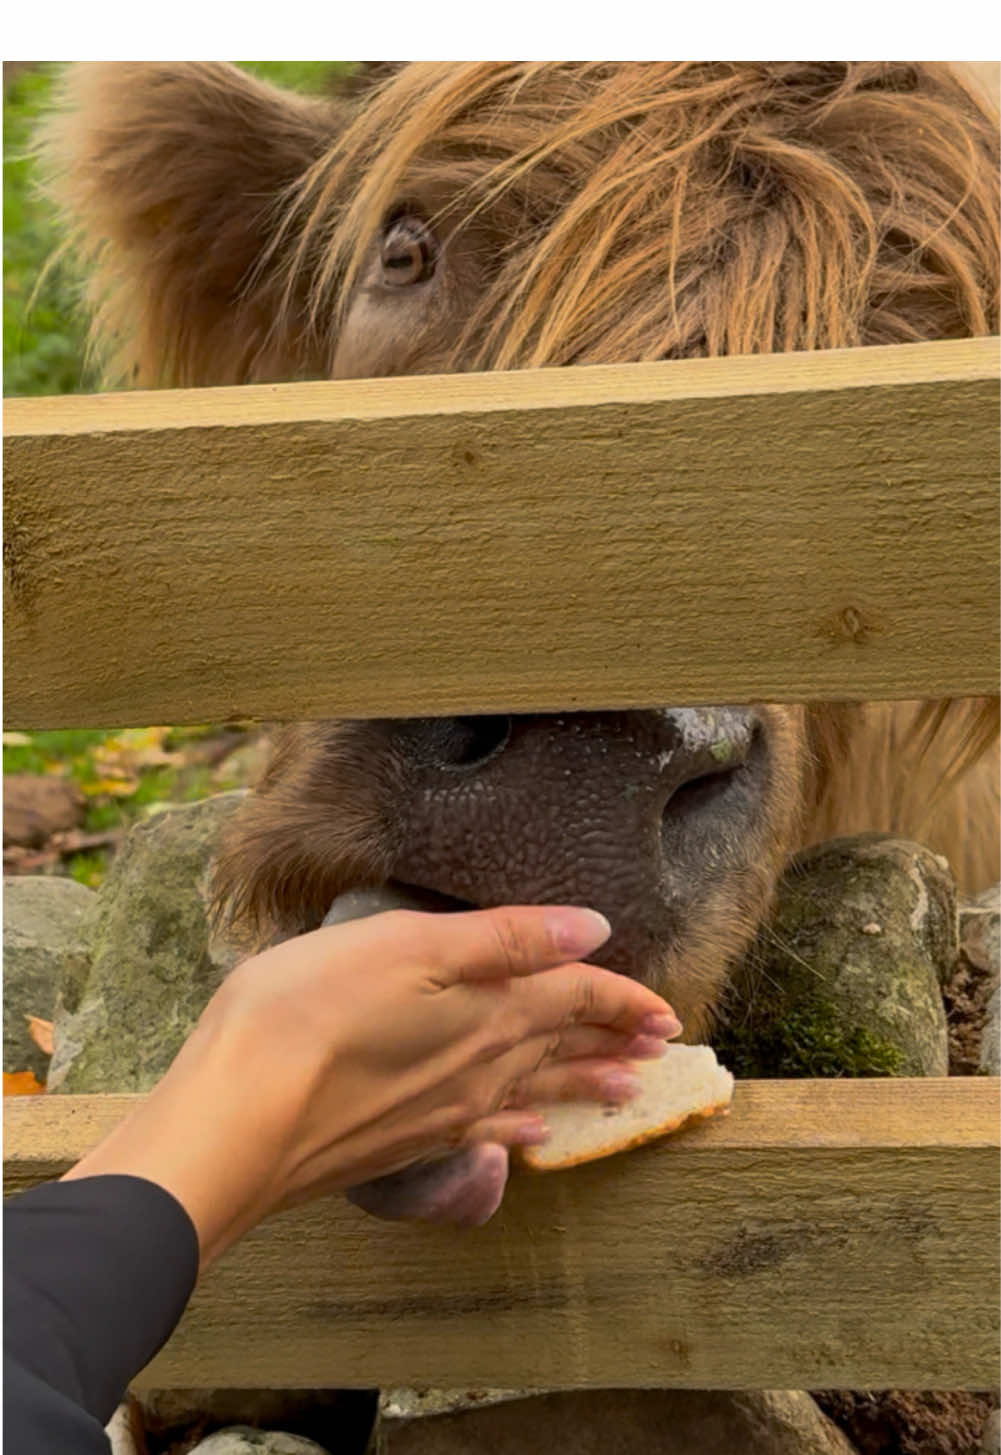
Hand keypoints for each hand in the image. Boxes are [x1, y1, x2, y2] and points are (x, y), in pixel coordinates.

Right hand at [63, 905, 679, 1265]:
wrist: (238, 1124)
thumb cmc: (310, 1013)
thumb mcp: (409, 944)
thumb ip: (506, 939)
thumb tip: (593, 931)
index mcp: (488, 1010)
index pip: (576, 998)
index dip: (622, 999)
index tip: (665, 1010)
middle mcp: (479, 1067)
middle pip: (565, 1048)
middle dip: (615, 1041)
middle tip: (661, 1047)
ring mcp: (443, 1111)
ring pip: (536, 1092)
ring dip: (583, 1085)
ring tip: (625, 1090)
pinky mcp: (404, 1140)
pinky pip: (486, 1131)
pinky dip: (518, 1129)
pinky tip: (530, 1138)